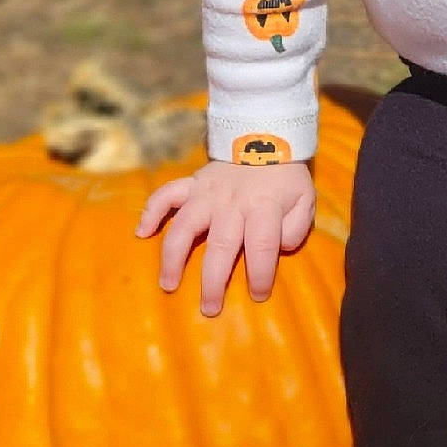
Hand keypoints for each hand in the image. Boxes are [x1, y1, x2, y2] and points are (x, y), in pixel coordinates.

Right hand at [135, 159, 315, 316]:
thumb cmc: (285, 178)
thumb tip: (281, 247)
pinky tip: (142, 233)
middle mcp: (231, 203)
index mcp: (263, 207)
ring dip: (174, 257)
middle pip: (220, 246)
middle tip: (209, 308)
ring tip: (168, 284)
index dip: (260, 274)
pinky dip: (151, 212)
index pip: (262, 246)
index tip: (258, 295)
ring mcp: (207, 193)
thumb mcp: (305, 199)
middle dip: (213, 281)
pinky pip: (166, 195)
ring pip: (185, 226)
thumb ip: (296, 226)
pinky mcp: (191, 184)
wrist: (266, 138)